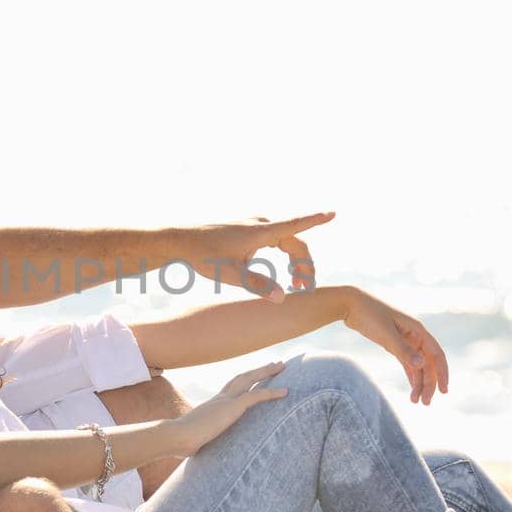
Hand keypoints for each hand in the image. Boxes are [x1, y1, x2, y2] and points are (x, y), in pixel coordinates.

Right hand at [168, 361, 288, 454]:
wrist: (176, 436)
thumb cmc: (180, 441)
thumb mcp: (193, 440)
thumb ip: (197, 442)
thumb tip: (192, 451)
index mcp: (212, 406)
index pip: (230, 389)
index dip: (243, 382)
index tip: (253, 378)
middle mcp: (220, 399)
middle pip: (242, 378)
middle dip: (258, 371)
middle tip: (273, 364)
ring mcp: (226, 401)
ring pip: (249, 379)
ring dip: (266, 372)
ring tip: (281, 366)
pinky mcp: (232, 407)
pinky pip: (256, 396)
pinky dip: (272, 392)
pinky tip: (285, 392)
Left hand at [183, 212, 335, 301]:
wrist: (178, 241)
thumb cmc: (203, 256)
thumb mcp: (230, 274)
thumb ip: (258, 285)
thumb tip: (283, 298)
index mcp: (260, 232)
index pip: (295, 225)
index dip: (316, 220)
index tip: (334, 213)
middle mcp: (259, 225)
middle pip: (294, 241)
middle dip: (304, 264)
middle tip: (306, 288)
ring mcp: (252, 227)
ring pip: (284, 241)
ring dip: (294, 261)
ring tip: (296, 284)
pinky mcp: (244, 231)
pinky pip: (273, 241)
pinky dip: (282, 255)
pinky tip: (278, 271)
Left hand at [344, 290, 449, 404]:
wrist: (350, 304)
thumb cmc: (369, 314)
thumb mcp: (386, 333)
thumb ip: (403, 349)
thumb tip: (422, 364)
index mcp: (418, 330)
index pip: (437, 355)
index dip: (442, 373)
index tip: (444, 391)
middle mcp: (415, 335)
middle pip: (428, 363)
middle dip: (429, 383)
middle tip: (425, 403)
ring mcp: (405, 340)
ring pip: (418, 365)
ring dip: (419, 383)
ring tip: (415, 401)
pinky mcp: (394, 344)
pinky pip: (407, 363)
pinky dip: (410, 375)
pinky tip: (411, 389)